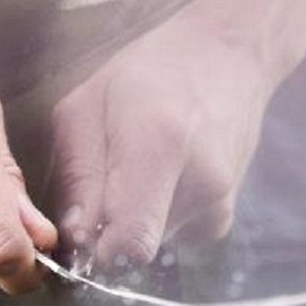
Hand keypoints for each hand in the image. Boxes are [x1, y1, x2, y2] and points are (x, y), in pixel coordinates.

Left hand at [52, 14, 271, 270]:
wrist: (229, 57)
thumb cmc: (148, 74)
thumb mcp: (88, 105)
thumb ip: (78, 175)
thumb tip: (77, 240)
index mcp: (161, 143)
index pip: (132, 242)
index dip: (97, 249)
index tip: (83, 227)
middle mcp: (202, 182)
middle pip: (135, 248)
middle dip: (108, 230)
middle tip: (108, 178)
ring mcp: (220, 203)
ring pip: (150, 244)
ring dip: (132, 219)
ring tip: (141, 167)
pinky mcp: (223, 218)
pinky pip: (170, 238)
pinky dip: (156, 217)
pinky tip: (164, 176)